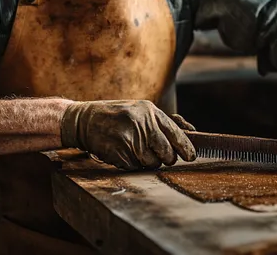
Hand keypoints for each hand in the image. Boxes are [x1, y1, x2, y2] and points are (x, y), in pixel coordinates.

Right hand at [60, 100, 196, 169]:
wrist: (84, 120)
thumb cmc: (116, 115)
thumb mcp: (140, 110)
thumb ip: (164, 122)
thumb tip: (191, 131)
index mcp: (150, 111)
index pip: (175, 133)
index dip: (186, 148)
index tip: (191, 156)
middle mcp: (142, 124)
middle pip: (167, 153)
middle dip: (166, 158)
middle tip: (161, 157)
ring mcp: (130, 139)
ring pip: (152, 163)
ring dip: (148, 162)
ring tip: (136, 150)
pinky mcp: (119, 153)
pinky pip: (135, 167)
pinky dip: (133, 164)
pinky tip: (124, 152)